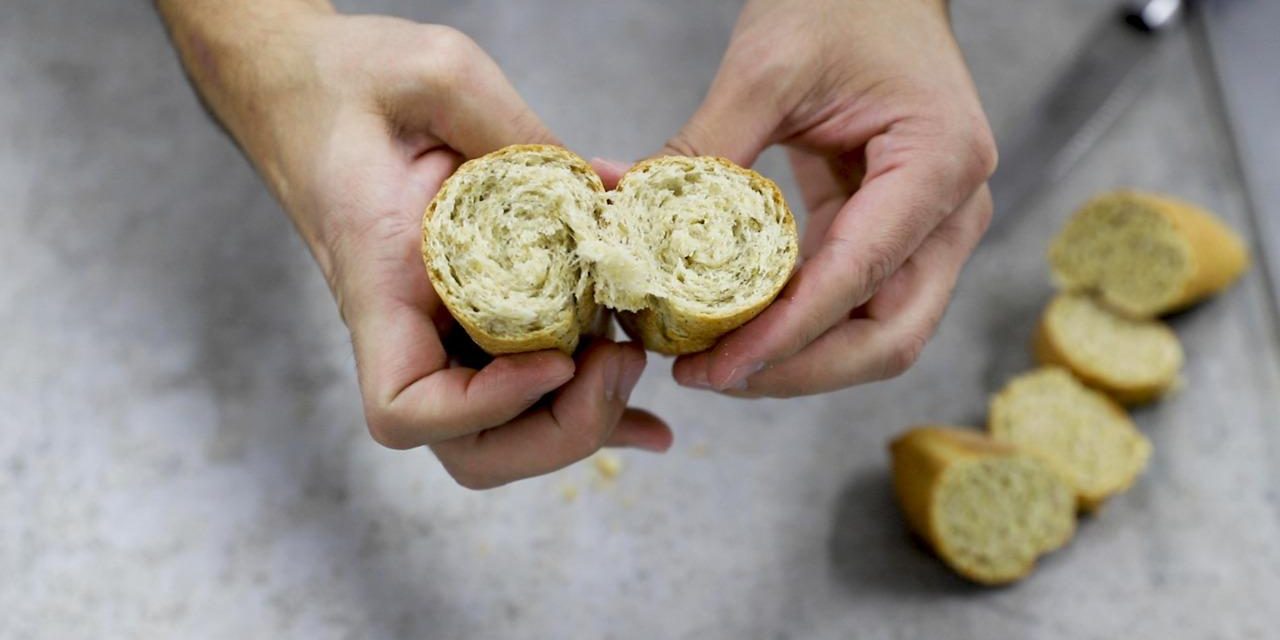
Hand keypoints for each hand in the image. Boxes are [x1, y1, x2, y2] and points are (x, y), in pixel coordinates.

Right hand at [159, 5, 671, 487]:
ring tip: (633, 364)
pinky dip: (587, 411)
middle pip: (470, 448)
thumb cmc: (348, 79)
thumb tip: (610, 192)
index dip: (484, 408)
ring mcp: (438, 331)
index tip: (555, 361)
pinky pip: (524, 392)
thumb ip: (519, 133)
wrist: (304, 86)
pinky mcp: (471, 318)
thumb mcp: (436, 74)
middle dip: (558, 431)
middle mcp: (407, 326)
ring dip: (580, 423)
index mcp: (379, 280)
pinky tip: (643, 418)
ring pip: (503, 433)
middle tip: (617, 362)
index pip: (405, 407)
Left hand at [619, 0, 996, 396]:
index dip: (787, 336)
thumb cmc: (840, 3)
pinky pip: (851, 301)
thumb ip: (707, 149)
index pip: (861, 278)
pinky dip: (795, 325)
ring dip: (795, 360)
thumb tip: (630, 219)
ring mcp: (931, 230)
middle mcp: (953, 211)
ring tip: (710, 363)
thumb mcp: (766, 67)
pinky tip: (733, 329)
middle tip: (711, 377)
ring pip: (874, 334)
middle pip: (889, 337)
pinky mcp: (896, 233)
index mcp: (939, 164)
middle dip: (797, 371)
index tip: (718, 367)